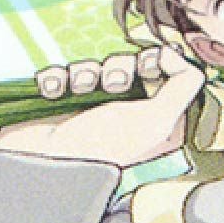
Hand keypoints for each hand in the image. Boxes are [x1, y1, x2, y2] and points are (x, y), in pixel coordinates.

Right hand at [0, 45, 206, 167]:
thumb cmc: (100, 148)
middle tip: (113, 84)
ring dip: (87, 71)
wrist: (40, 166)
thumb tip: (182, 56)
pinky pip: (62, 71)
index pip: (167, 76)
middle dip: (121, 67)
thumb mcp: (155, 121)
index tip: (152, 63)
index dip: (159, 61)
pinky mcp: (60, 103)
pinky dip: (58, 77)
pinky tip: (55, 92)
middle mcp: (127, 114)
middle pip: (130, 64)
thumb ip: (183, 87)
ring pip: (96, 64)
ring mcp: (91, 108)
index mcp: (155, 121)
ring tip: (80, 89)